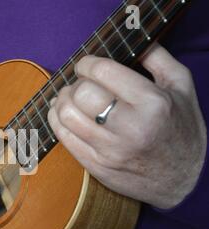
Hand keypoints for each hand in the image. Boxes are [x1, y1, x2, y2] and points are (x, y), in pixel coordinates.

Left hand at [48, 44, 206, 208]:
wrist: (180, 181)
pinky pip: (63, 139)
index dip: (86, 63)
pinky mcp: (97, 166)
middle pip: (81, 94)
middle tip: (80, 83)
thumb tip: (132, 38)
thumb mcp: (181, 88)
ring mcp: (111, 151)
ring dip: (60, 101)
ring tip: (68, 97)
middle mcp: (131, 128)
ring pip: (67, 116)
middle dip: (75, 83)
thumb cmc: (181, 130)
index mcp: (153, 103)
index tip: (85, 64)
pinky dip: (55, 121)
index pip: (103, 72)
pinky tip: (60, 113)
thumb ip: (158, 58)